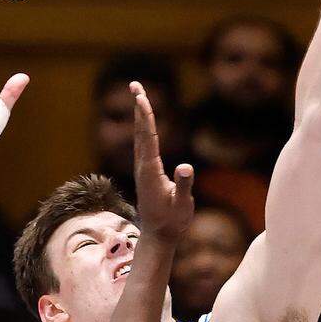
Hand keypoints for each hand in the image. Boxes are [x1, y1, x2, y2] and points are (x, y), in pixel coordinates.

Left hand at [132, 84, 193, 240]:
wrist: (158, 236)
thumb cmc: (173, 222)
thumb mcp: (182, 205)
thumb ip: (183, 186)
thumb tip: (185, 167)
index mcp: (151, 171)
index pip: (148, 137)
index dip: (146, 116)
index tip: (142, 97)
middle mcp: (143, 167)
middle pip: (141, 131)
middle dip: (139, 107)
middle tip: (135, 85)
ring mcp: (143, 169)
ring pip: (140, 136)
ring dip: (140, 115)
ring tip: (139, 95)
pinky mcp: (147, 172)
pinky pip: (144, 144)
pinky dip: (144, 128)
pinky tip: (145, 122)